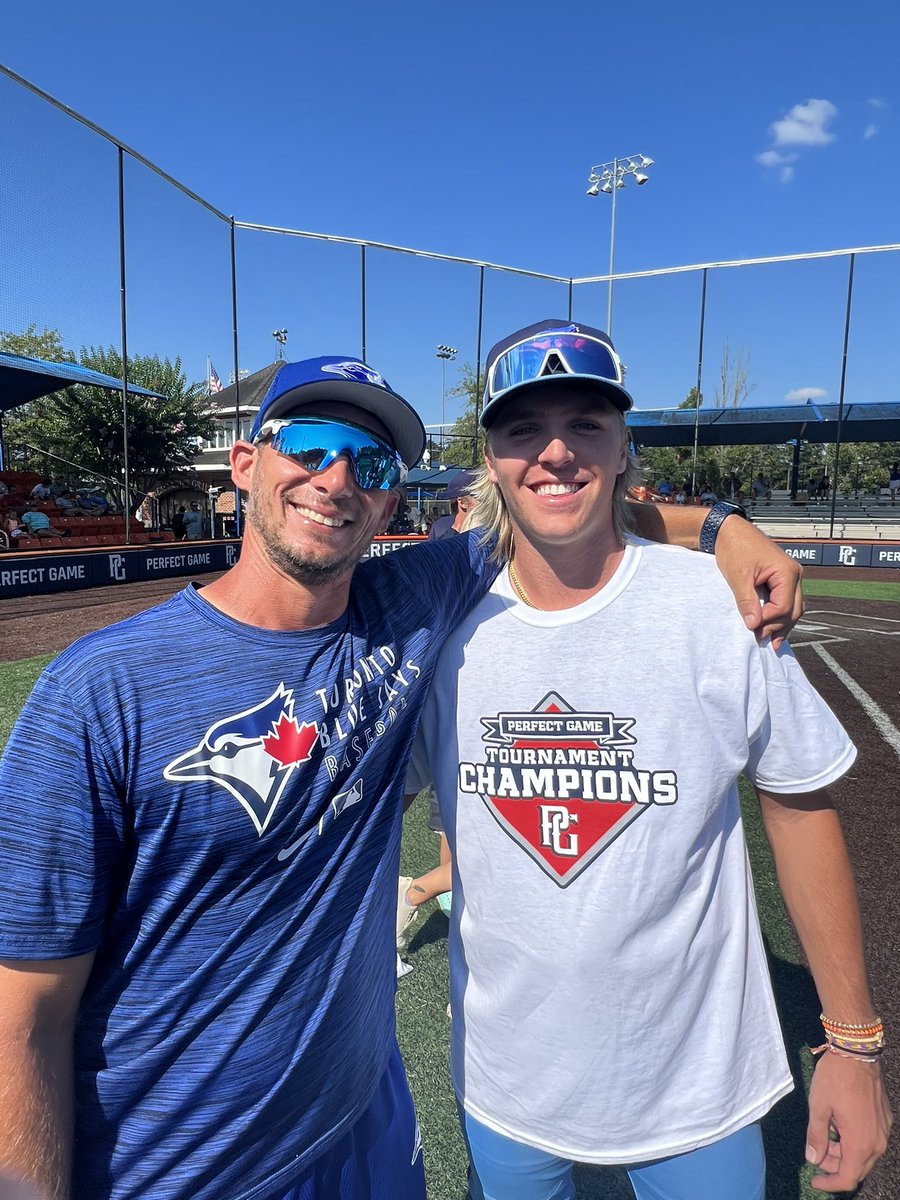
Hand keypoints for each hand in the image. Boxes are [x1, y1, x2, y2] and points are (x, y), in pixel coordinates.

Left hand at [714, 517, 802, 649]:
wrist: (729, 530)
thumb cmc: (734, 547)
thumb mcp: (738, 577)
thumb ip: (747, 602)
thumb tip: (754, 625)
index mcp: (787, 572)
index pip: (784, 606)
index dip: (769, 620)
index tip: (752, 628)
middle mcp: (794, 574)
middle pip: (794, 610)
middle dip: (778, 626)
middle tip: (761, 640)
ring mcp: (790, 576)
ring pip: (793, 607)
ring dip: (781, 623)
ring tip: (770, 641)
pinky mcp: (781, 578)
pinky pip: (786, 600)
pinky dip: (778, 613)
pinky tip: (770, 626)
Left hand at [805, 1052, 891, 1191]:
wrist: (856, 1053)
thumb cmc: (835, 1078)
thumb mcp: (818, 1106)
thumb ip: (816, 1136)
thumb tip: (813, 1159)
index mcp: (860, 1143)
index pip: (848, 1178)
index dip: (830, 1184)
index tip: (814, 1180)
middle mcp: (877, 1142)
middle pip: (857, 1169)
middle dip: (835, 1167)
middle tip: (816, 1153)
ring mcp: (883, 1130)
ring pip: (865, 1155)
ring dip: (844, 1154)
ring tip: (825, 1136)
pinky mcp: (884, 1119)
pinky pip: (870, 1141)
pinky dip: (854, 1142)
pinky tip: (838, 1127)